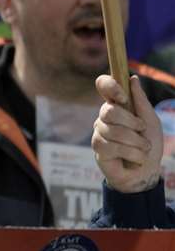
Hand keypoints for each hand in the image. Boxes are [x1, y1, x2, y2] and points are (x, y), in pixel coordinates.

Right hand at [93, 74, 163, 192]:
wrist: (146, 171)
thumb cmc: (149, 144)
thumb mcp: (151, 121)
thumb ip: (141, 102)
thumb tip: (133, 79)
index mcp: (117, 105)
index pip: (103, 85)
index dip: (110, 86)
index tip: (123, 97)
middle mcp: (104, 117)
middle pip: (109, 111)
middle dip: (132, 123)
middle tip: (142, 131)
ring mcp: (99, 132)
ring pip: (114, 131)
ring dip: (136, 143)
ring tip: (143, 149)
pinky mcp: (98, 148)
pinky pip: (113, 146)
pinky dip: (131, 153)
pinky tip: (134, 158)